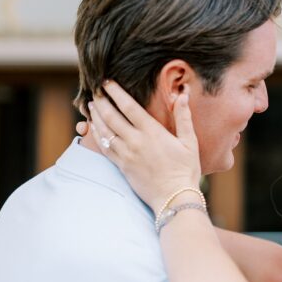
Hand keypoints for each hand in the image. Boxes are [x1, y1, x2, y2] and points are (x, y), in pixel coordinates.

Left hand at [88, 80, 200, 213]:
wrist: (174, 198)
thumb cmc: (185, 171)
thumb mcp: (190, 142)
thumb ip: (184, 117)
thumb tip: (183, 95)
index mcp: (152, 132)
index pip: (129, 107)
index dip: (116, 92)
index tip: (107, 82)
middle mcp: (136, 141)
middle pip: (112, 116)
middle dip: (102, 101)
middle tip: (95, 90)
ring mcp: (126, 155)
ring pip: (104, 131)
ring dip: (96, 116)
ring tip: (91, 105)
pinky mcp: (122, 166)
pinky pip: (104, 148)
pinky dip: (97, 135)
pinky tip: (94, 128)